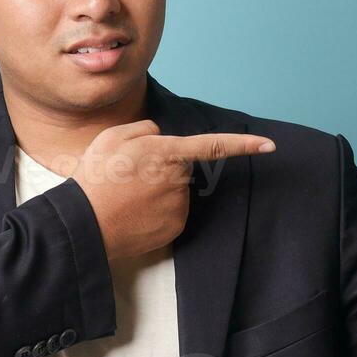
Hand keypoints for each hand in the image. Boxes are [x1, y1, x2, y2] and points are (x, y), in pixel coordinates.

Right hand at [74, 121, 276, 259]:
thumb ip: (143, 129)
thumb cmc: (95, 179)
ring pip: (176, 190)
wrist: (86, 225)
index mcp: (166, 152)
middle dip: (162, 168)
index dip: (244, 144)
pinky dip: (157, 211)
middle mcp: (179, 179)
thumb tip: (160, 136)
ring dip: (157, 190)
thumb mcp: (110, 138)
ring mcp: (180, 205)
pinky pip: (172, 212)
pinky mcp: (176, 226)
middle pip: (181, 167)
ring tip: (126, 196)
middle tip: (127, 176)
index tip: (270, 145)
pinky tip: (135, 213)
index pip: (214, 145)